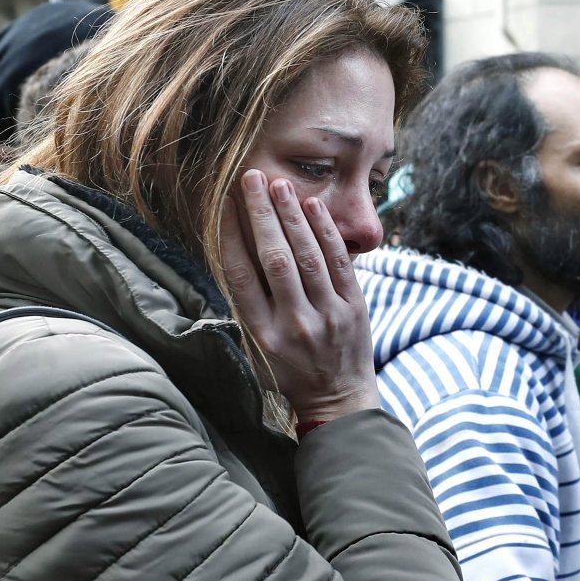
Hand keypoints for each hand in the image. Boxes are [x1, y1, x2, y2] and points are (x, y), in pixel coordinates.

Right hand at [219, 172, 378, 425]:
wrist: (339, 401)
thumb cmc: (290, 373)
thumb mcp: (258, 350)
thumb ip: (249, 308)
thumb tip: (235, 254)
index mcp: (263, 334)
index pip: (241, 276)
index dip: (231, 236)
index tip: (224, 205)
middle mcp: (293, 323)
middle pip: (273, 259)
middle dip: (261, 215)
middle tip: (251, 179)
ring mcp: (327, 315)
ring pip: (307, 257)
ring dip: (292, 216)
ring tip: (279, 185)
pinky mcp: (355, 308)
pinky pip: (340, 263)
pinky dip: (326, 232)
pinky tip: (312, 206)